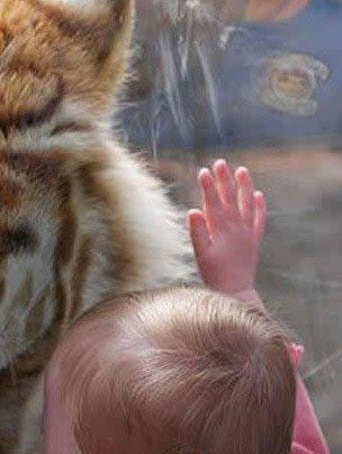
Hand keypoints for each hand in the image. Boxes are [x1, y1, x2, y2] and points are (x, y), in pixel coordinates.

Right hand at [188, 159, 265, 294]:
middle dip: (224, 180)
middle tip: (220, 163)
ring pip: (247, 204)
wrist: (236, 291)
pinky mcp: (254, 240)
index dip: (208, 187)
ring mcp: (247, 233)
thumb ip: (197, 232)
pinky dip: (259, 206)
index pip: (213, 203)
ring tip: (241, 170)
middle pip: (230, 199)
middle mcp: (237, 228)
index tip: (203, 171)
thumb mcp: (200, 255)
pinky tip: (258, 195)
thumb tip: (193, 211)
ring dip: (244, 186)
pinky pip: (259, 219)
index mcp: (222, 231)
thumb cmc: (214, 274)